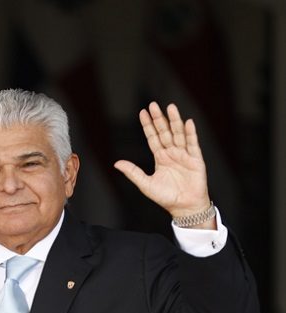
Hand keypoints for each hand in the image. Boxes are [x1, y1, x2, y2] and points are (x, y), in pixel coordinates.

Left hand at [114, 103, 212, 227]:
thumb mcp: (145, 184)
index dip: (148, 125)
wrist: (184, 207)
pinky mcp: (196, 160)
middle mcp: (172, 153)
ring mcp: (184, 155)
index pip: (153, 138)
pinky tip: (187, 122)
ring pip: (178, 134)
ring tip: (170, 107)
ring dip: (174, 121)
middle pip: (165, 132)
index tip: (142, 112)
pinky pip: (193, 144)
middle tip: (153, 105)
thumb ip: (133, 172)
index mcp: (160, 157)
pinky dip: (190, 133)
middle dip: (159, 119)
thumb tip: (116, 163)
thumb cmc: (166, 197)